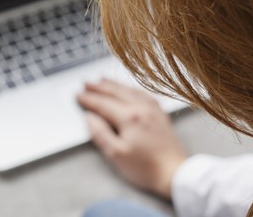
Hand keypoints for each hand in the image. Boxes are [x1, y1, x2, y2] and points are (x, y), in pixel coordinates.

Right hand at [76, 79, 187, 199]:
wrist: (174, 172)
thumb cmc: (145, 167)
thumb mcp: (116, 155)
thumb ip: (100, 133)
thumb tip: (89, 117)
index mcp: (129, 117)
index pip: (103, 104)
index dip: (88, 99)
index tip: (77, 95)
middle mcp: (142, 108)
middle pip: (116, 92)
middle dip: (98, 87)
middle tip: (85, 83)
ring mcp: (153, 109)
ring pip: (129, 90)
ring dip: (114, 84)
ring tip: (102, 80)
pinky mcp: (160, 113)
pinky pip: (143, 93)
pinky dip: (131, 88)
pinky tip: (128, 88)